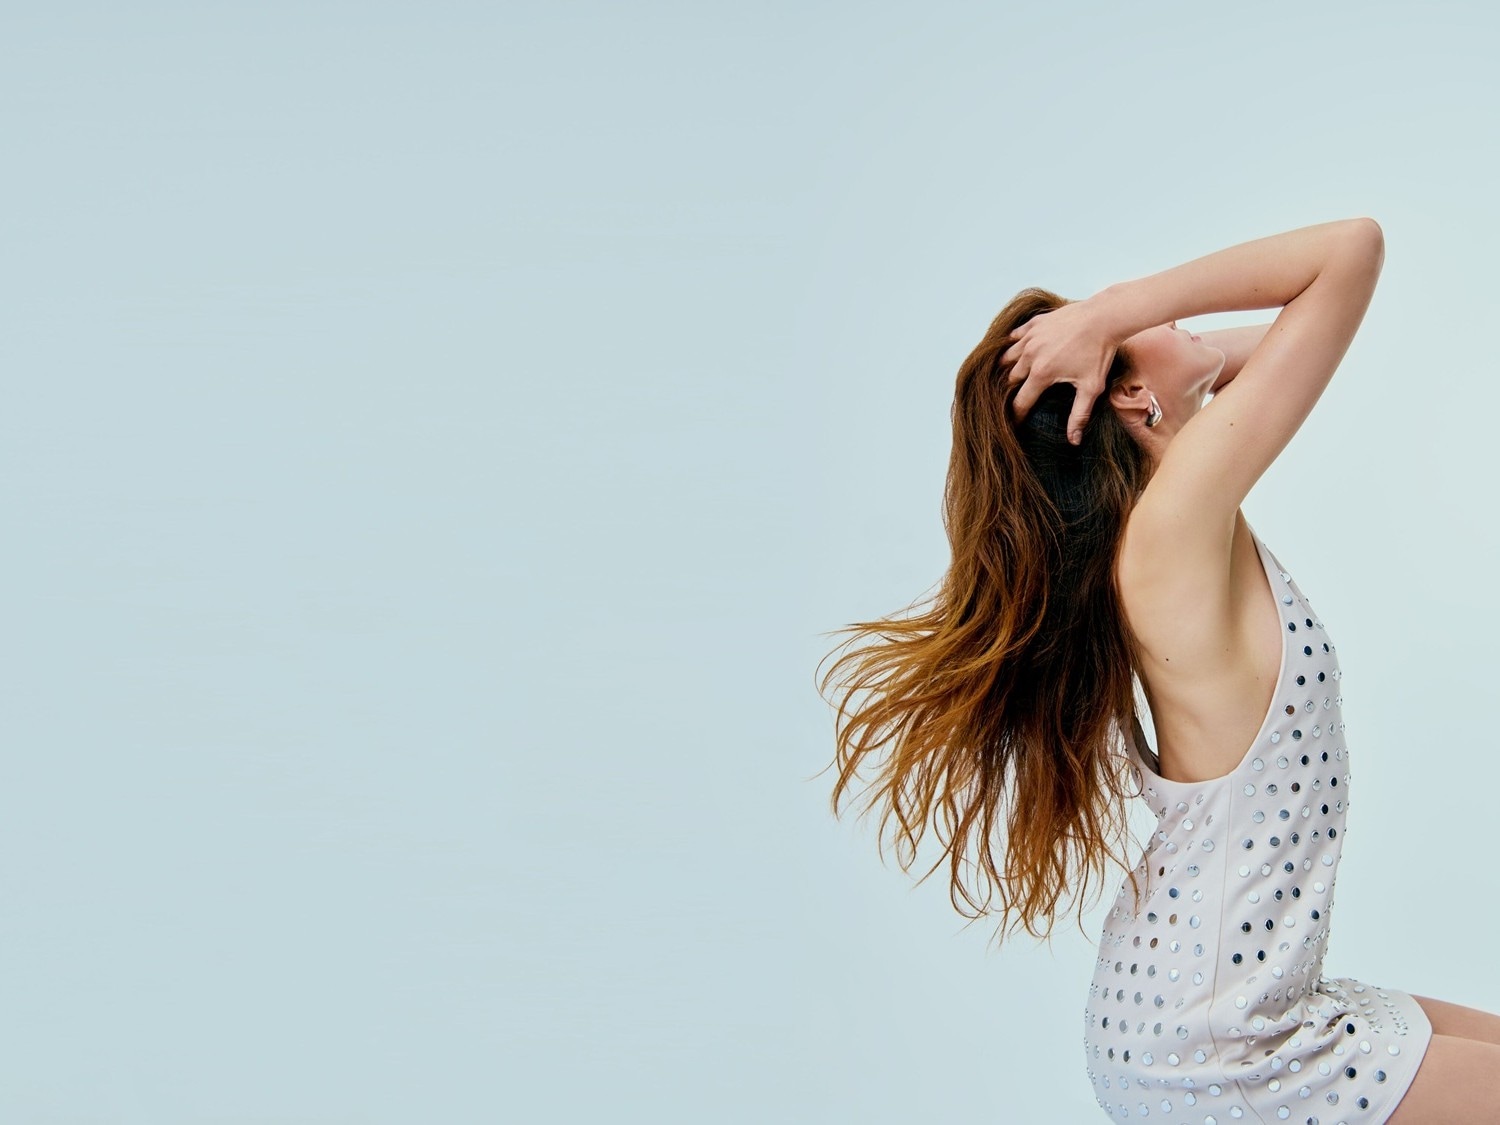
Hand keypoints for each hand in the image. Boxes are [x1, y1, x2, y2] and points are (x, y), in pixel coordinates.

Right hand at [1000, 299, 1119, 444]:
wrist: (1104, 317)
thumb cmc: (1100, 352)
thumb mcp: (1091, 387)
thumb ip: (1079, 414)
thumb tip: (1074, 441)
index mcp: (1041, 373)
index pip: (1021, 401)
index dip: (1017, 416)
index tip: (1015, 424)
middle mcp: (1030, 355)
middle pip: (1010, 379)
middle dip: (1012, 391)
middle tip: (1015, 399)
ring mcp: (1031, 337)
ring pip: (1008, 356)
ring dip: (1008, 368)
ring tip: (1011, 376)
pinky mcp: (1035, 323)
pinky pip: (1016, 335)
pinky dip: (1014, 344)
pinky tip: (1018, 350)